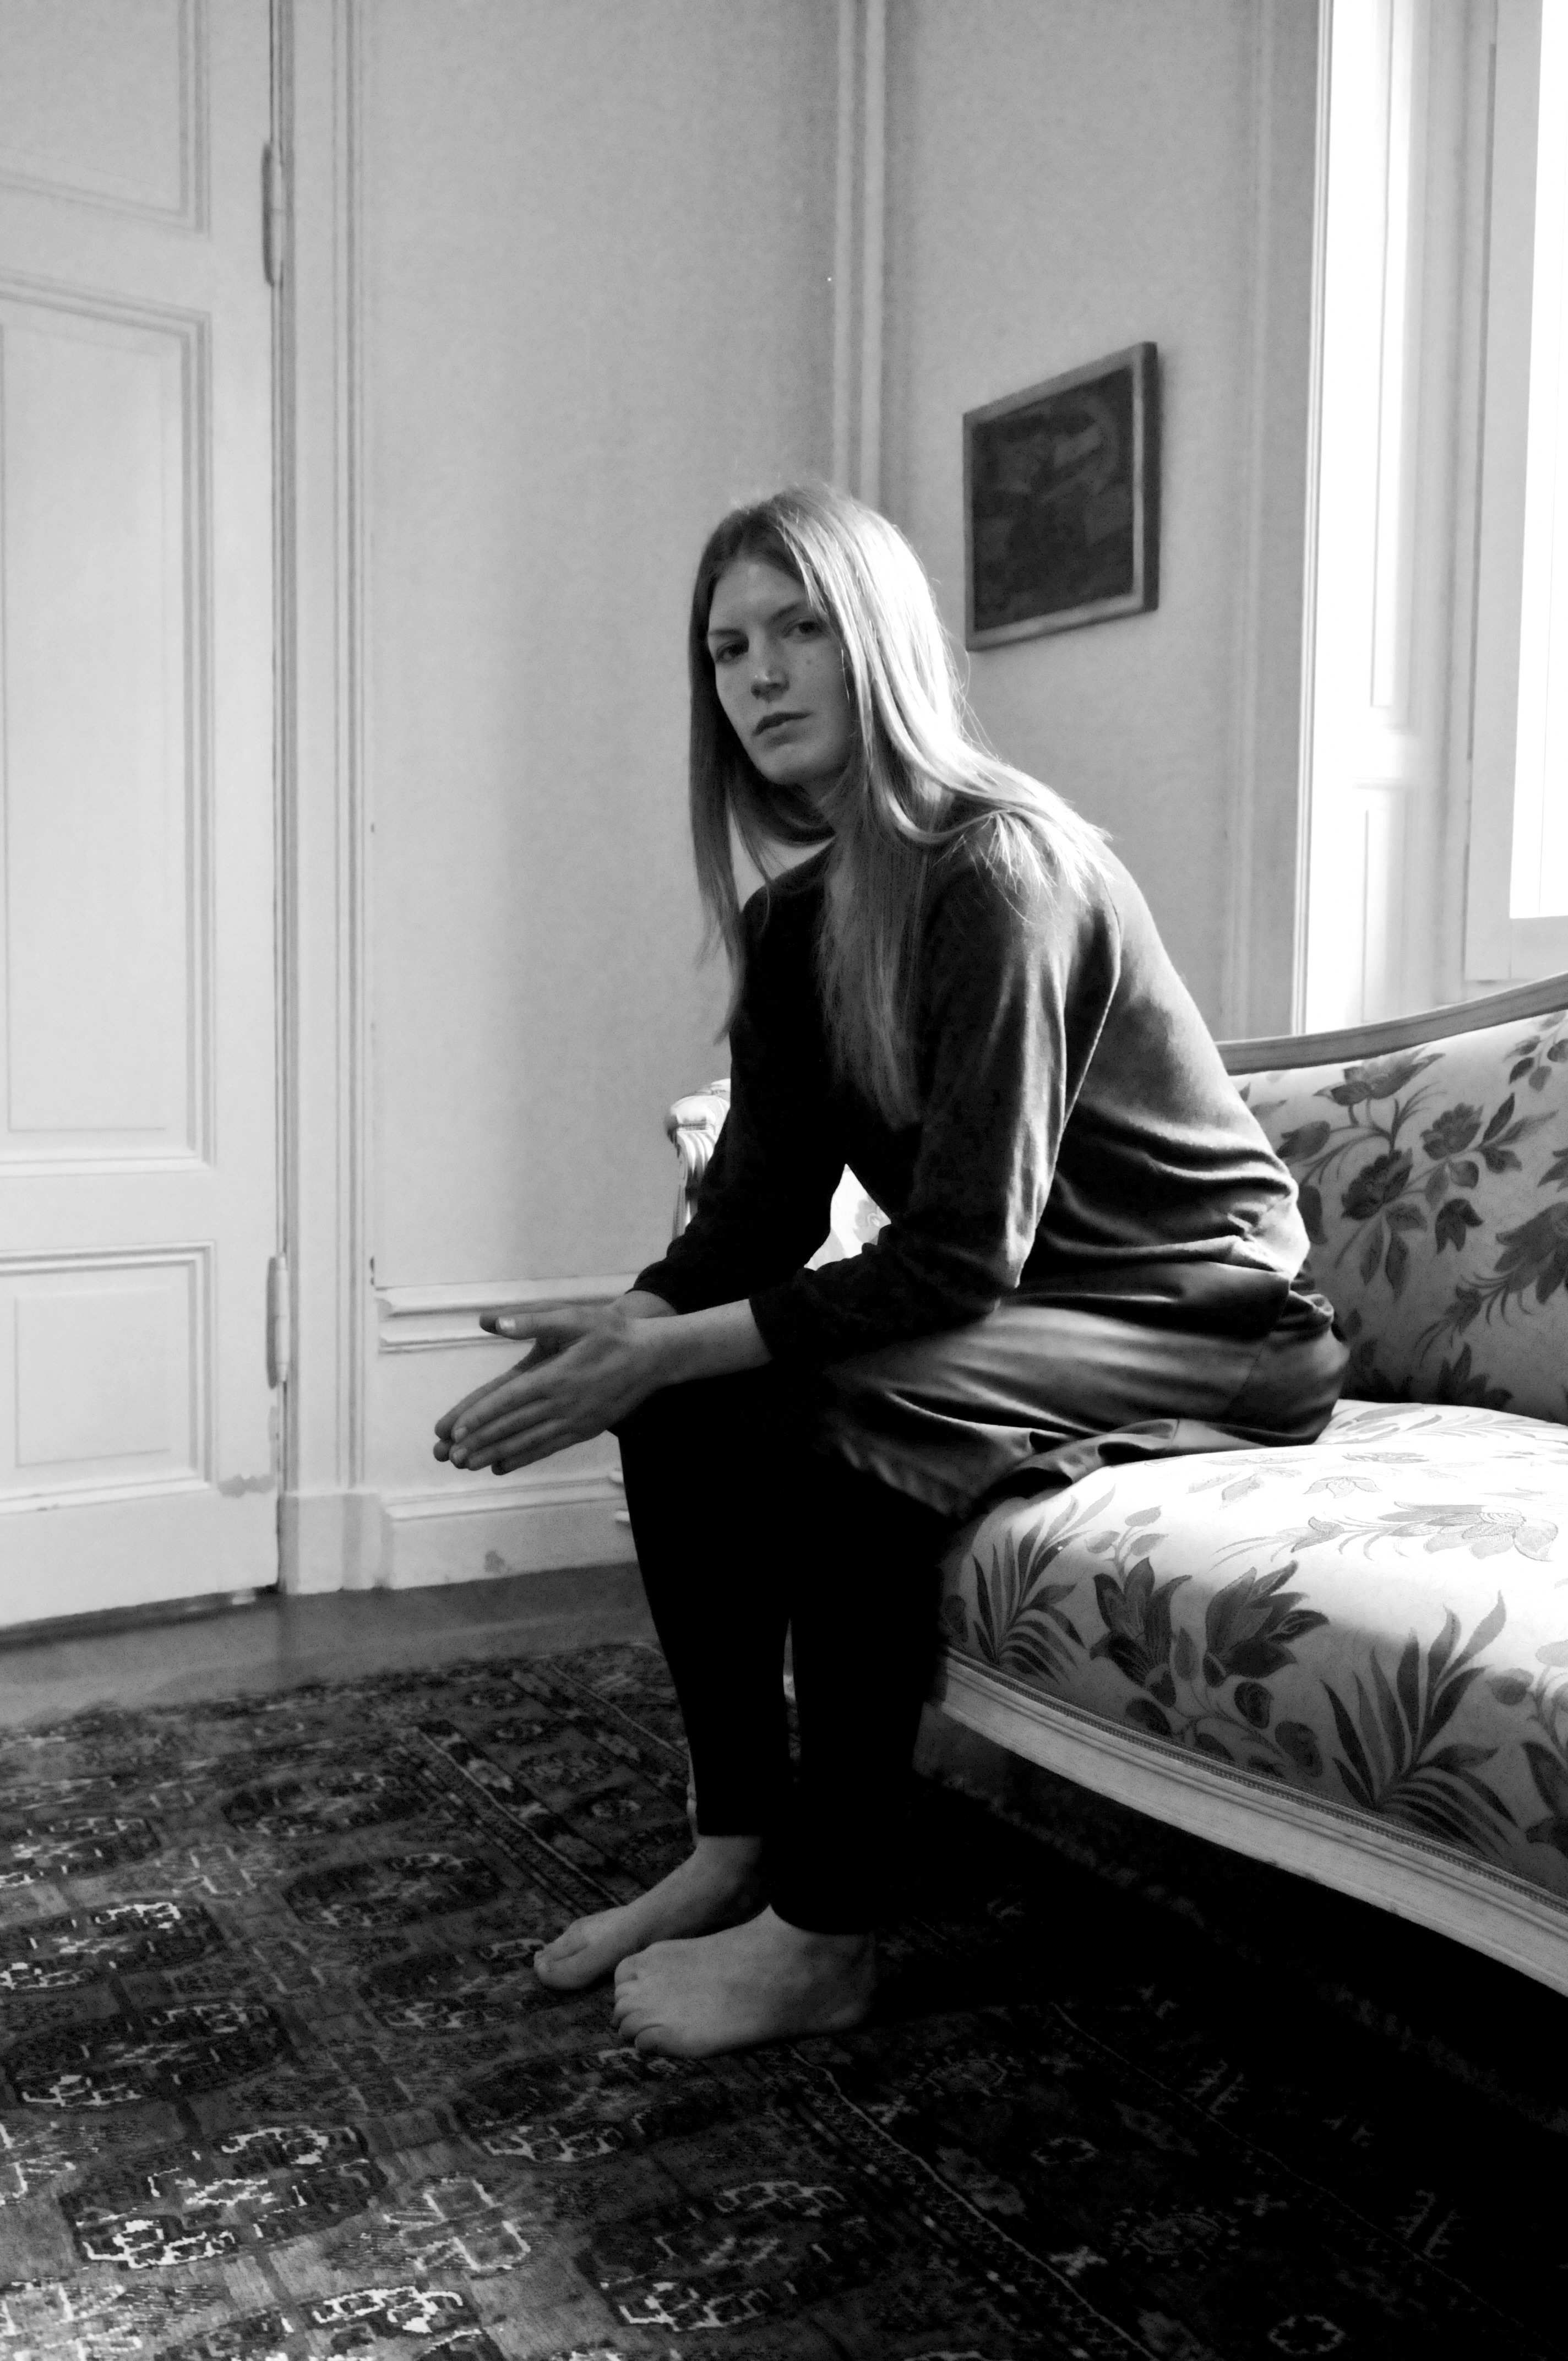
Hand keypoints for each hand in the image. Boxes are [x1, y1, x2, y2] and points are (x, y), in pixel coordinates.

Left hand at [432, 1305, 666, 1476]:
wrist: (653, 1357)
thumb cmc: (612, 1333)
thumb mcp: (575, 1317)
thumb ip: (533, 1321)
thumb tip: (491, 1321)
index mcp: (557, 1376)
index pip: (510, 1399)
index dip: (481, 1416)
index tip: (455, 1430)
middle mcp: (564, 1404)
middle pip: (514, 1426)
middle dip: (480, 1441)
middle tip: (450, 1455)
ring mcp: (575, 1421)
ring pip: (528, 1441)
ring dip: (496, 1453)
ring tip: (468, 1465)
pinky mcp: (585, 1430)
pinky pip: (548, 1448)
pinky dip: (523, 1457)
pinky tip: (502, 1465)